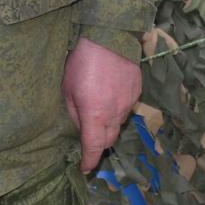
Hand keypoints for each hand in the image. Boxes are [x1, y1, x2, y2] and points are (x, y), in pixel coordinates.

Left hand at [61, 37, 140, 172]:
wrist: (110, 36)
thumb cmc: (82, 62)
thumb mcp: (67, 89)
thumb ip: (73, 113)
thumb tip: (79, 126)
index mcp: (95, 116)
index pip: (94, 149)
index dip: (89, 162)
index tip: (85, 168)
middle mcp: (115, 114)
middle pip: (109, 140)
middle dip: (99, 144)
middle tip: (89, 139)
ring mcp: (129, 103)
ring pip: (119, 124)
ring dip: (109, 125)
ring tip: (98, 111)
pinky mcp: (137, 91)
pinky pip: (127, 108)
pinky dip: (118, 109)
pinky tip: (110, 95)